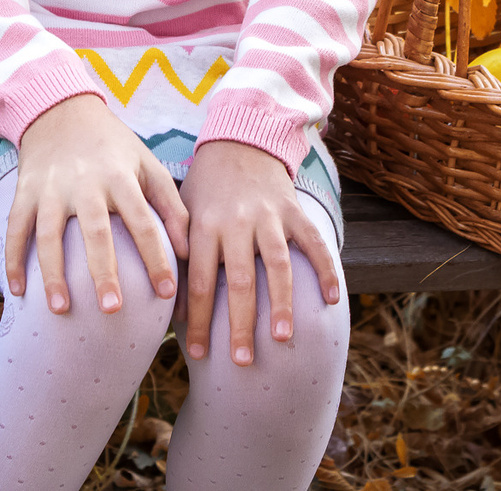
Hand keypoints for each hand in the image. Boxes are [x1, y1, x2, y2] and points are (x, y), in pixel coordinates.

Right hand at [6, 94, 189, 315]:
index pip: (142, 222)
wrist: (61, 110)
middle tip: (112, 309)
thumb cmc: (113, 146)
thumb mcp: (147, 164)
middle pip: (94, 232)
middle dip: (102, 271)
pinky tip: (18, 290)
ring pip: (48, 235)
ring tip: (61, 309)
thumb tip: (187, 251)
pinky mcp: (25, 190)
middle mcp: (84, 182)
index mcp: (119, 176)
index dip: (155, 257)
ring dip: (52, 273)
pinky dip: (13, 259)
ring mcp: (50, 188)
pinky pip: (16, 229)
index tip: (166, 293)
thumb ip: (171, 206)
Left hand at [179, 139, 340, 367]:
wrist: (240, 141)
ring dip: (281, 303)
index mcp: (204, 225)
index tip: (198, 353)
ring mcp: (268, 216)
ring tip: (282, 337)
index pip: (198, 280)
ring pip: (277, 265)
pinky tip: (332, 300)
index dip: (197, 319)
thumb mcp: (184, 212)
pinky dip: (325, 269)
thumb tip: (168, 305)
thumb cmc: (206, 188)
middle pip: (238, 280)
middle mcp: (236, 222)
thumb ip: (179, 253)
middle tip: (241, 360)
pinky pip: (313, 242)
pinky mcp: (294, 210)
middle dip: (240, 323)